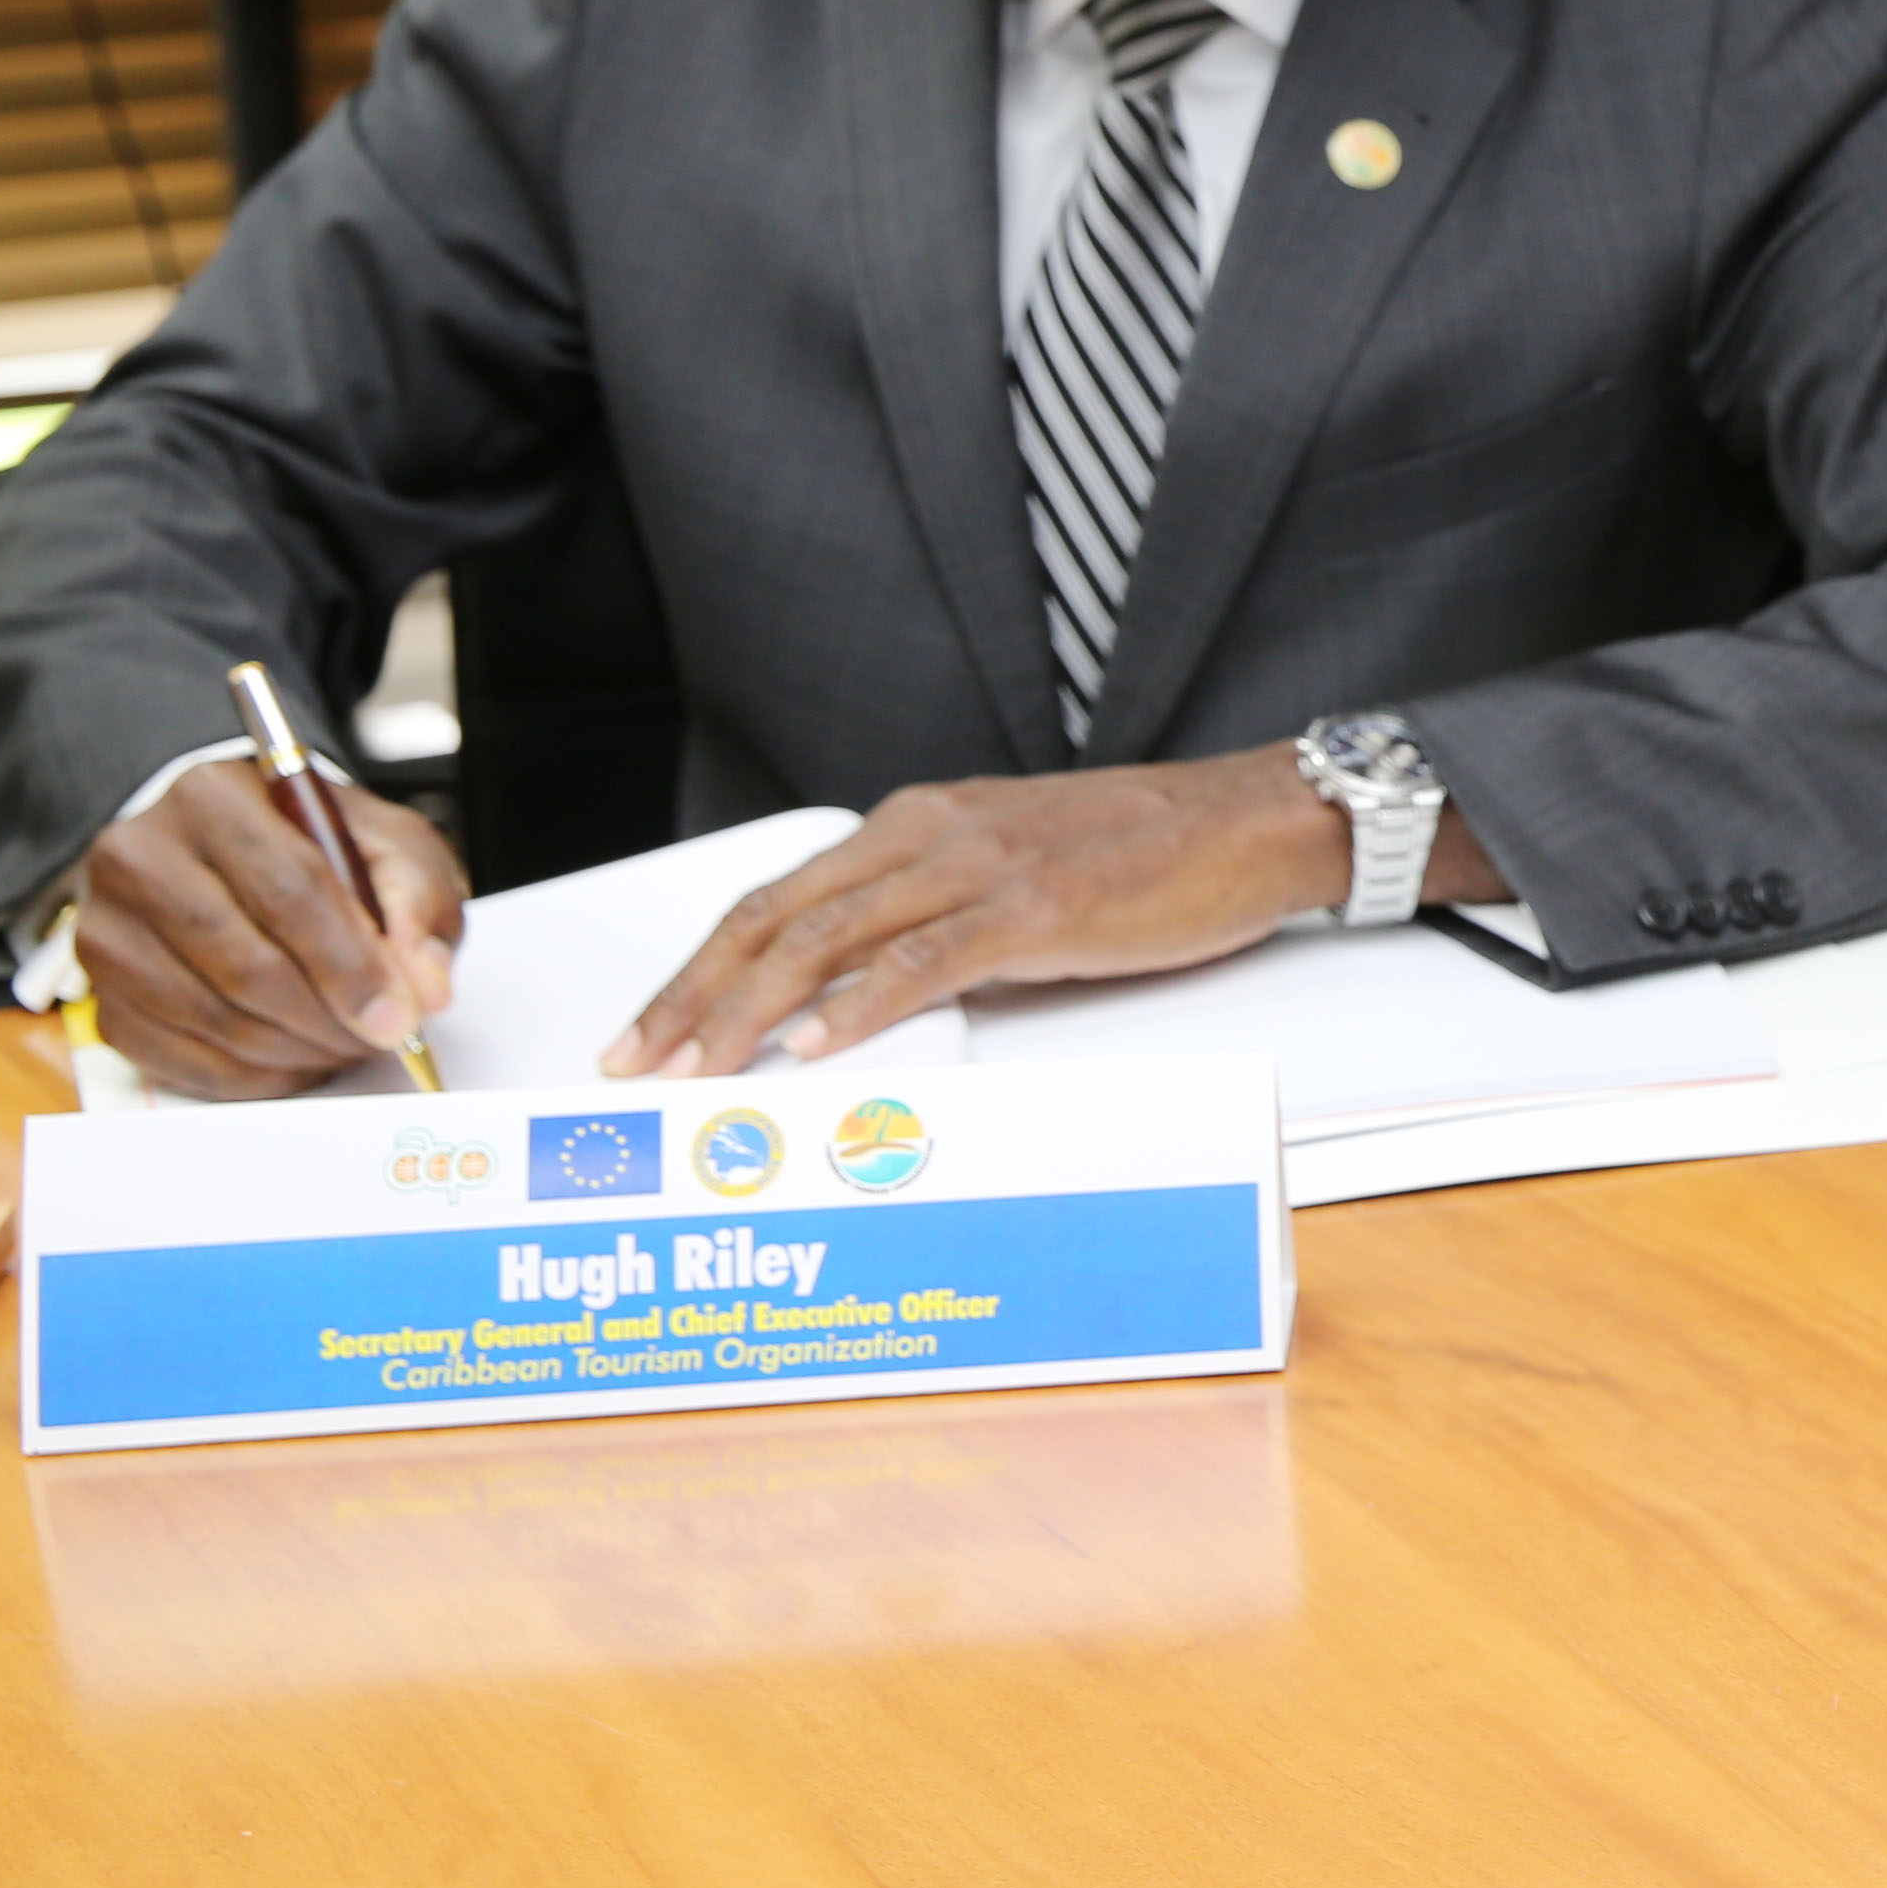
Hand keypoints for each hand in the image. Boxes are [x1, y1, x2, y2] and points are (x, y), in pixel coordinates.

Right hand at [68, 758, 467, 1099]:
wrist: (233, 849)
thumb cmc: (315, 846)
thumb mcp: (387, 845)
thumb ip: (418, 902)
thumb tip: (426, 985)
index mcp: (213, 796)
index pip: (289, 893)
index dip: (351, 966)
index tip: (399, 1018)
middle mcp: (140, 855)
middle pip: (244, 963)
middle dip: (325, 1018)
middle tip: (378, 1038)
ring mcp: (105, 927)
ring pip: (208, 1015)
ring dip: (291, 1049)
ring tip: (341, 1042)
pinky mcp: (97, 990)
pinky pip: (172, 1056)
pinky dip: (246, 1073)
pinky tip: (290, 1056)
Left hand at [605, 750, 1360, 1075]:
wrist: (1252, 818)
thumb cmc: (1149, 852)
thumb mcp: (1017, 872)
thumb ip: (938, 916)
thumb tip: (863, 996)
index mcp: (920, 822)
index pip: (778, 897)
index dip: (699, 964)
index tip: (646, 1026)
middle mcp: (933, 833)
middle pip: (779, 917)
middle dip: (694, 994)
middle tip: (634, 1062)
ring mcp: (983, 866)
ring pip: (832, 939)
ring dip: (750, 1010)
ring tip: (696, 1069)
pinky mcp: (1038, 907)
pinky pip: (926, 960)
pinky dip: (858, 1005)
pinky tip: (813, 1044)